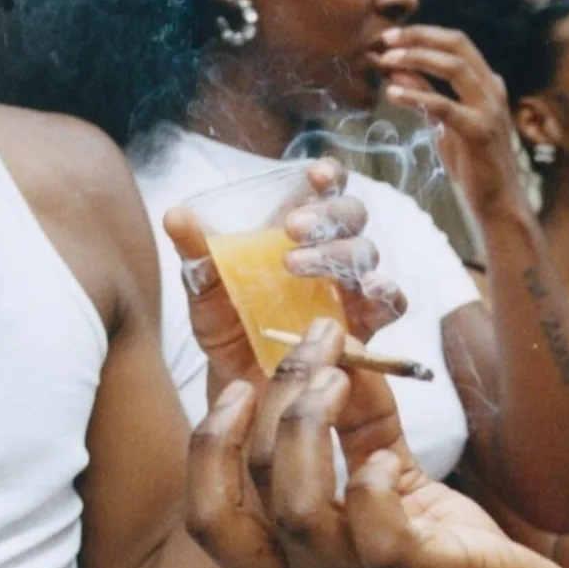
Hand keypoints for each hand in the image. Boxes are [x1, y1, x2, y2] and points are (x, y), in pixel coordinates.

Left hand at [164, 156, 409, 418]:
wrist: (245, 392)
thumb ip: (197, 255)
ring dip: (338, 253)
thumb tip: (176, 215)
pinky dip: (386, 293)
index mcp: (295, 233)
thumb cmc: (229, 335)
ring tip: (297, 268)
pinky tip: (369, 291)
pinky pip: (392, 303)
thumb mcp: (206, 294)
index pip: (323, 189)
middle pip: (351, 215)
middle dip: (328, 215)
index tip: (314, 175)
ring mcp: (350, 289)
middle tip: (292, 230)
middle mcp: (329, 254)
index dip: (327, 176)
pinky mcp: (367, 326)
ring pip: (367, 254)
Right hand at [185, 323, 568, 567]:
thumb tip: (341, 356)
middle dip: (273, 397)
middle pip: (251, 490)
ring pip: (297, 507)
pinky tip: (392, 460)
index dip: (207, 443)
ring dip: (308, 424)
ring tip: (341, 373)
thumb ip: (362, 438)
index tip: (238, 383)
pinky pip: (377, 535)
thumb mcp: (397, 502)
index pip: (208, 518)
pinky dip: (374, 481)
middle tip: (318, 341)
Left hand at [378, 26, 533, 221]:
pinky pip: (444, 105)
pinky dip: (416, 94)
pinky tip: (392, 93)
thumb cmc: (474, 167)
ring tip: (387, 60)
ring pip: (454, 67)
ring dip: (416, 58)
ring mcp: (489, 110)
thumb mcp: (445, 125)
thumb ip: (426, 95)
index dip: (424, 34)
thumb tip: (397, 70)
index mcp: (487, 85)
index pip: (457, 44)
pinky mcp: (479, 132)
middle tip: (386, 39)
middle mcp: (492, 91)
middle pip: (457, 45)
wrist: (499, 205)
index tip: (393, 37)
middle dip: (419, 36)